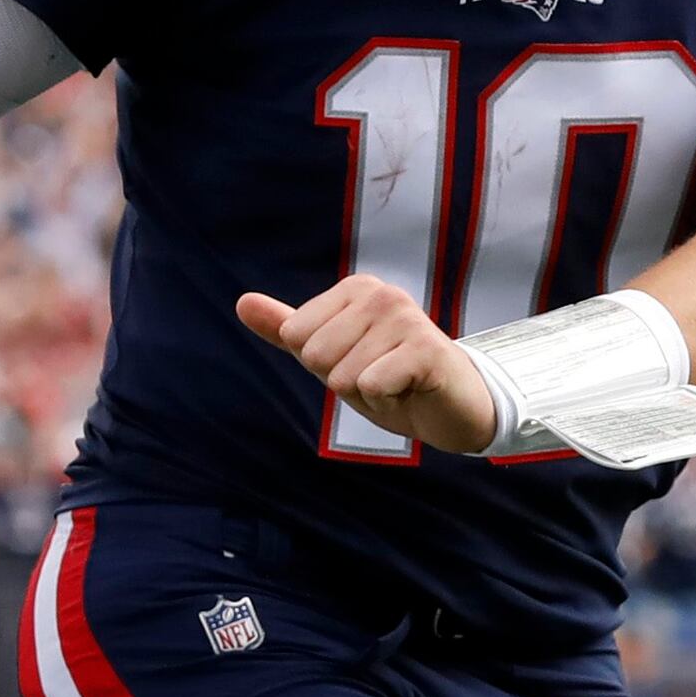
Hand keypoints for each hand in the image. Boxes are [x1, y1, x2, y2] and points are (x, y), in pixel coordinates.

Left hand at [237, 276, 500, 456]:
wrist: (454, 407)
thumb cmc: (392, 378)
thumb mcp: (331, 356)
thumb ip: (286, 328)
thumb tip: (241, 302)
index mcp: (355, 289)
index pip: (296, 337)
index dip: (324, 366)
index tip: (360, 363)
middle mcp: (380, 294)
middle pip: (317, 356)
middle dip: (344, 382)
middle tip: (380, 378)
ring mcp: (406, 318)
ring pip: (343, 376)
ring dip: (367, 395)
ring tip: (397, 385)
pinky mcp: (426, 348)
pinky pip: (372, 385)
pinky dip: (387, 402)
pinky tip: (410, 392)